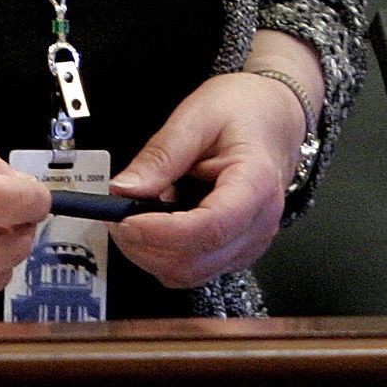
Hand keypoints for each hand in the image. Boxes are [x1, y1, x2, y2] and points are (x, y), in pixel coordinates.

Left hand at [105, 72, 305, 288]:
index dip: (162, 231)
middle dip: (145, 245)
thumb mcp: (196, 118)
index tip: (125, 219)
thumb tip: (124, 190)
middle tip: (114, 214)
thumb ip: (161, 156)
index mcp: (256, 184)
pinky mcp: (235, 251)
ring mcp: (249, 243)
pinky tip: (154, 224)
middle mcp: (259, 223)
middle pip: (196, 260)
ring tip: (133, 215)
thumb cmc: (242, 112)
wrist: (271, 118)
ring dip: (150, 254)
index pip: (211, 227)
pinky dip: (163, 255)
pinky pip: (194, 270)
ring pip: (191, 274)